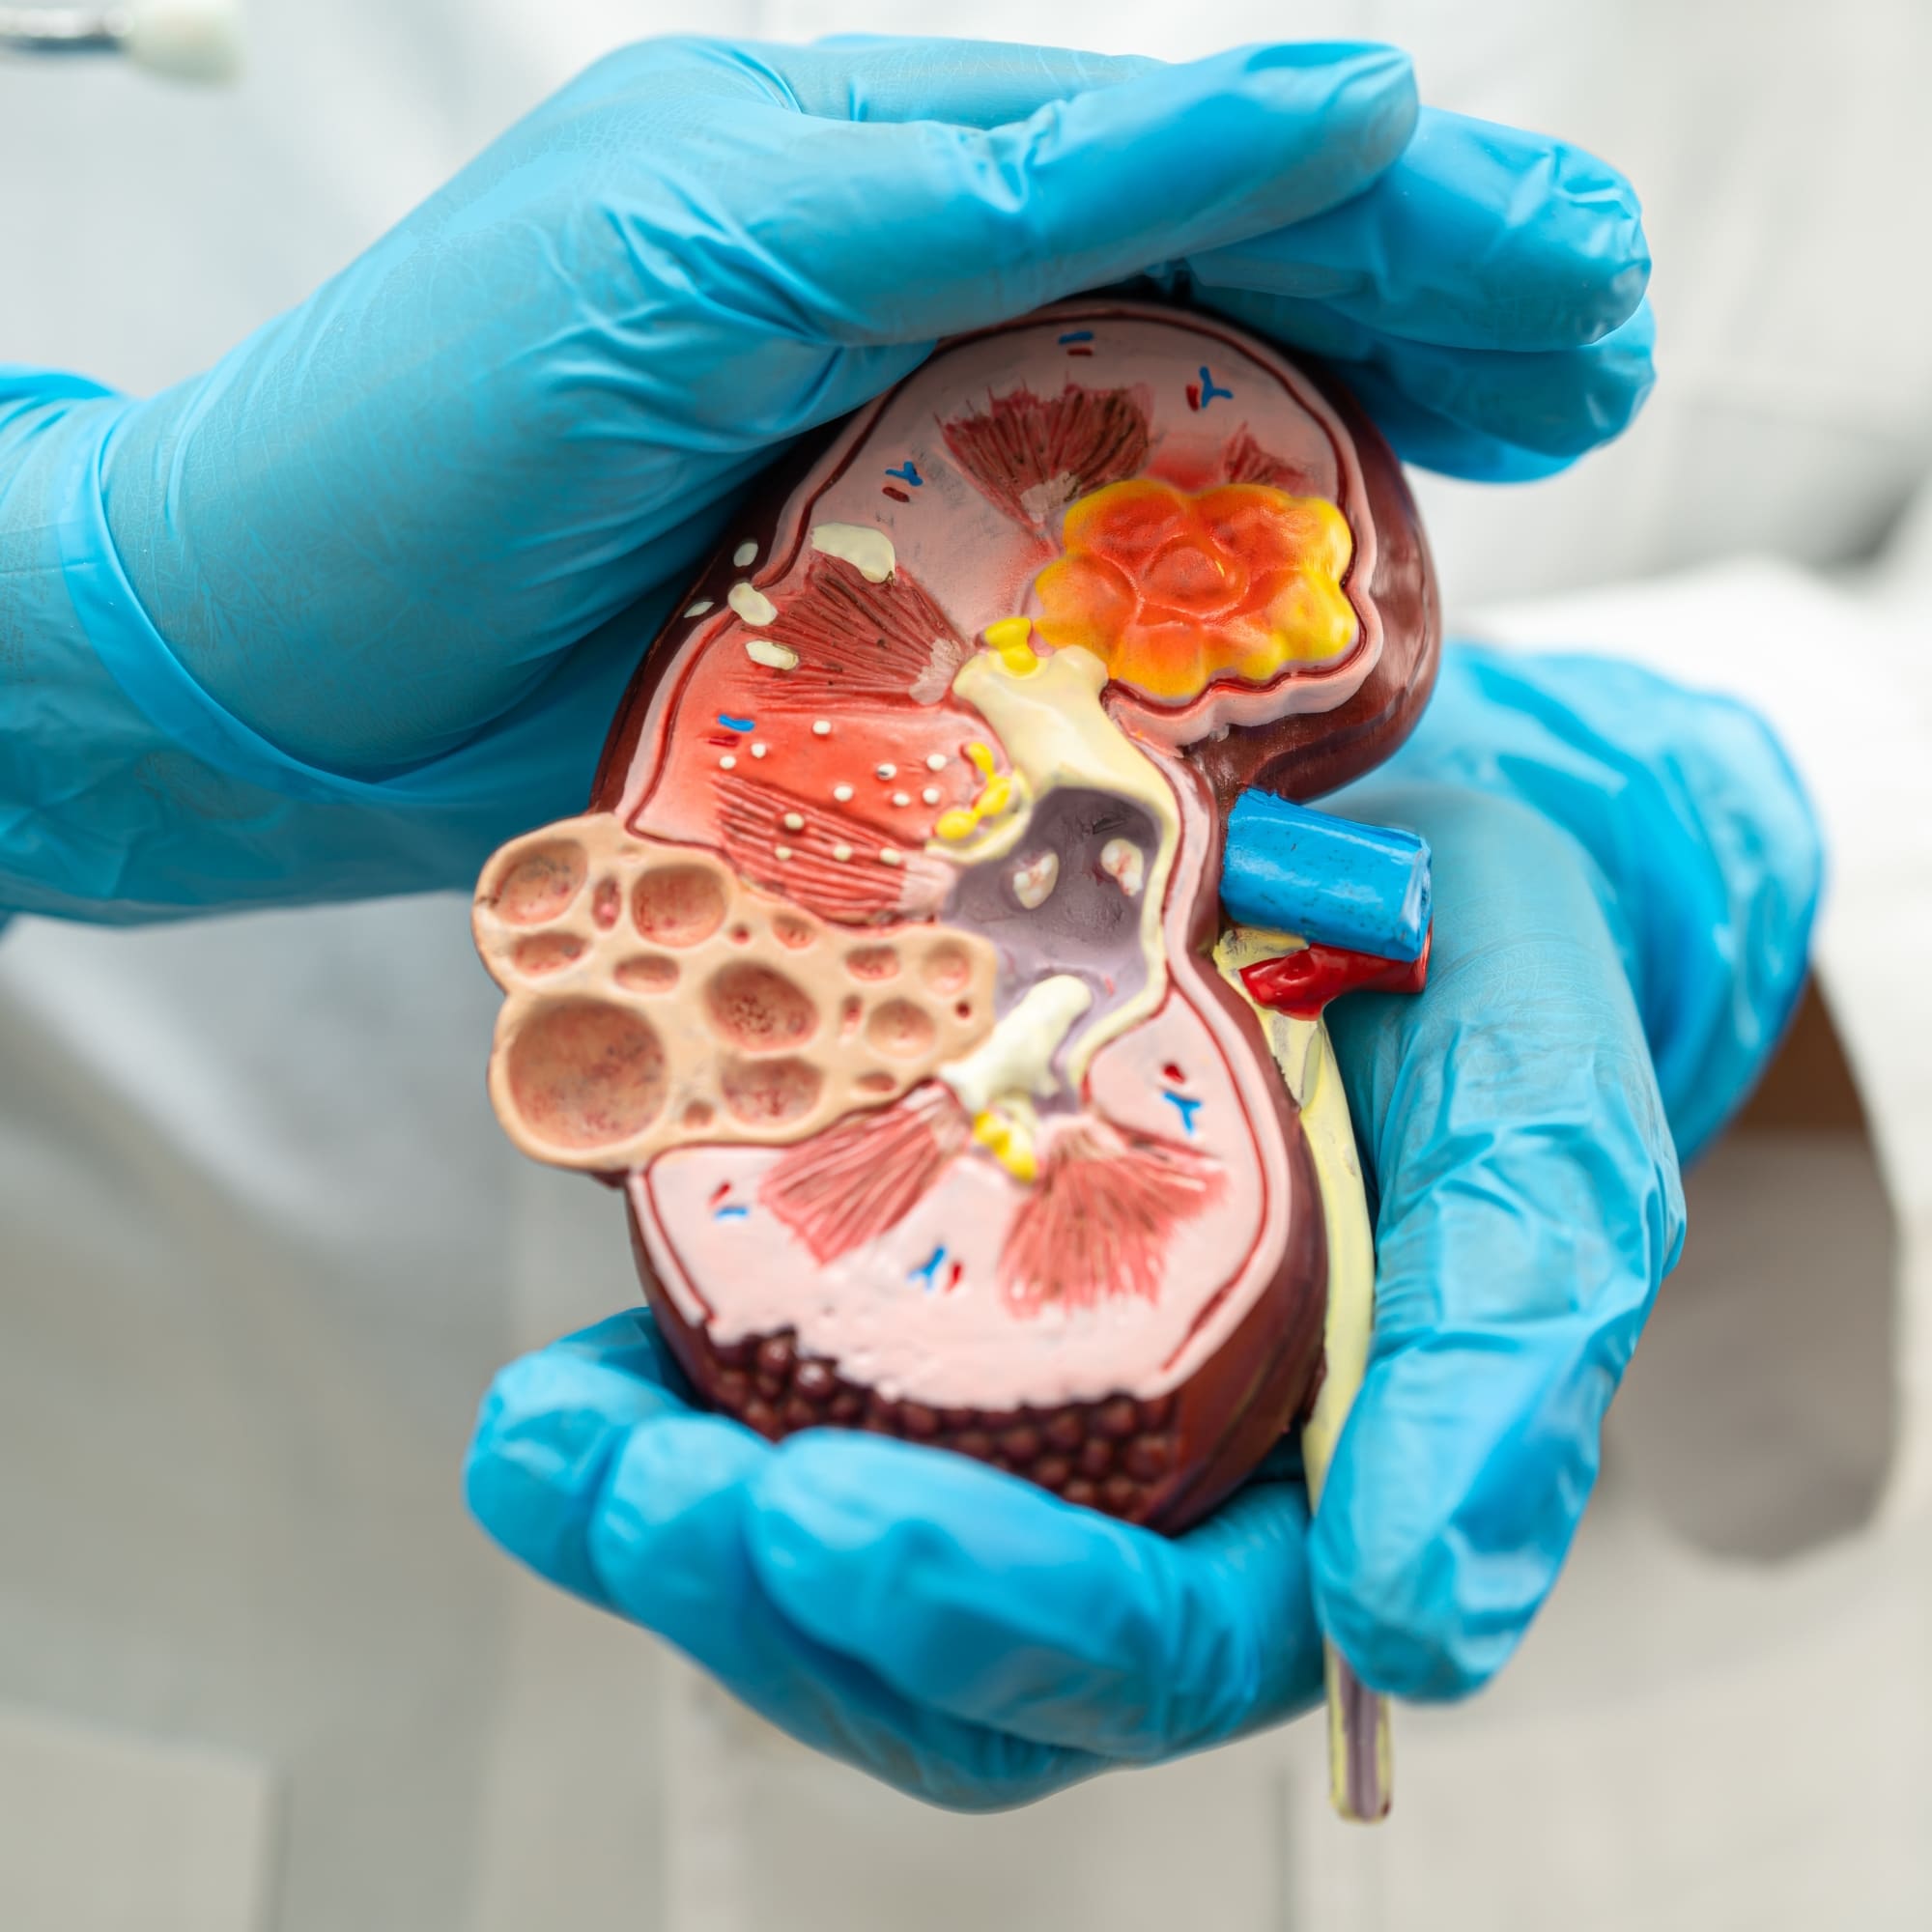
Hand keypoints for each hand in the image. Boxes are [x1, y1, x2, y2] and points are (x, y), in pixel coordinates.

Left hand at [5, 36, 1648, 915]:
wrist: (274, 670)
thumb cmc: (423, 440)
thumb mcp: (714, 247)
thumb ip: (997, 184)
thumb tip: (1311, 93)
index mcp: (875, 188)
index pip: (1188, 161)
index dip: (1398, 208)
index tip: (1565, 277)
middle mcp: (908, 321)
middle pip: (1217, 292)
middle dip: (1427, 312)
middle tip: (1600, 359)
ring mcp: (904, 479)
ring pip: (1170, 443)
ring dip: (1358, 452)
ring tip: (1528, 454)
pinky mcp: (884, 629)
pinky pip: (1078, 601)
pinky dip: (1213, 600)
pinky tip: (1323, 606)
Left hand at [464, 646, 1817, 1804]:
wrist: (1392, 867)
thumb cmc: (1481, 994)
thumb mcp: (1539, 1135)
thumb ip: (1507, 1367)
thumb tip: (1416, 1624)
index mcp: (1315, 1495)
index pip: (1159, 1642)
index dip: (1002, 1621)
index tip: (838, 1524)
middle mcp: (1155, 1488)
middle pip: (955, 1659)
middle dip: (778, 1597)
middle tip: (631, 1490)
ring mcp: (1026, 1408)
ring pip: (840, 1574)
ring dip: (680, 1537)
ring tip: (551, 1448)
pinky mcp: (924, 1310)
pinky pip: (775, 1424)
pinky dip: (661, 1423)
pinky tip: (571, 1380)